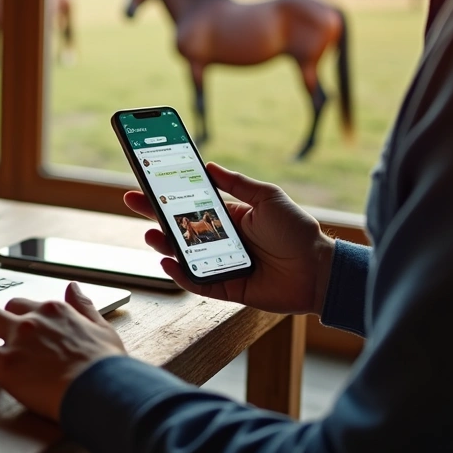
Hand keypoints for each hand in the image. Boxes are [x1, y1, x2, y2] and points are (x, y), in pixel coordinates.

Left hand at [0, 283, 125, 420]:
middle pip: (3, 307)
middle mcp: (34, 319)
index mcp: (56, 311)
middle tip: (0, 337)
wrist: (101, 390)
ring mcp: (18, 339)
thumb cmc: (106, 367)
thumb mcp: (102, 328)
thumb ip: (84, 307)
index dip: (23, 318)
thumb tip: (74, 287)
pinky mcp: (5, 362)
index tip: (23, 331)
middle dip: (0, 320)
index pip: (28, 305)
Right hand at [124, 162, 335, 314]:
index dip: (167, 193)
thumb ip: (237, 183)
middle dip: (154, 214)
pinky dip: (180, 274)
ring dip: (163, 244)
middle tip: (133, 201)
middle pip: (178, 228)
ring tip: (151, 234)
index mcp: (228, 217)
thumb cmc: (298, 231)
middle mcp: (220, 240)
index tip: (146, 179)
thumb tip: (208, 165)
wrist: (319, 270)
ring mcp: (220, 264)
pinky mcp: (225, 288)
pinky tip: (169, 263)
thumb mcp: (267, 197)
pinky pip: (196, 282)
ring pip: (182, 255)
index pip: (189, 203)